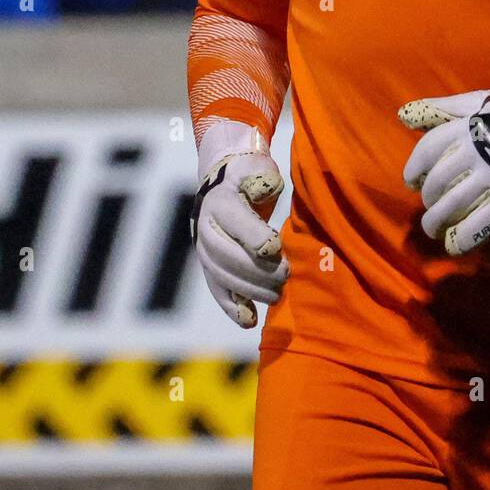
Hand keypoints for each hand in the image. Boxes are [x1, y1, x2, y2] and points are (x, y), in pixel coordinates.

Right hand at [190, 125, 288, 326]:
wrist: (224, 181)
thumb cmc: (250, 175)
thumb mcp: (257, 168)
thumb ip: (263, 179)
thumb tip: (267, 188)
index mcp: (220, 201)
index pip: (234, 222)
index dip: (254, 237)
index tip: (275, 248)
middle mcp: (207, 227)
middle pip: (226, 255)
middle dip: (256, 269)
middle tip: (285, 275)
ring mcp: (205, 250)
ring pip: (221, 276)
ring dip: (249, 290)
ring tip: (277, 295)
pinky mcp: (210, 267)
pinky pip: (217, 290)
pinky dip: (232, 308)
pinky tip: (249, 321)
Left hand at [398, 75, 489, 255]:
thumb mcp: (478, 103)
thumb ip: (439, 110)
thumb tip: (403, 115)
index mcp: (467, 127)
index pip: (426, 152)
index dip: (413, 170)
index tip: (413, 182)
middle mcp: (477, 152)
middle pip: (436, 184)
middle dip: (427, 199)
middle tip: (431, 205)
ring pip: (451, 208)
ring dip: (436, 223)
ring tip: (435, 228)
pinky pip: (478, 227)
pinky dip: (461, 239)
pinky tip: (454, 242)